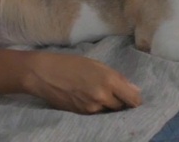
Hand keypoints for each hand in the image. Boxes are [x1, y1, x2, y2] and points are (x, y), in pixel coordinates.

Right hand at [22, 51, 141, 113]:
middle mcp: (103, 96)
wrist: (43, 74)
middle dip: (121, 101)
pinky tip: (89, 98)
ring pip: (109, 111)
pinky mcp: (82, 114)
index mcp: (109, 80)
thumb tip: (134, 90)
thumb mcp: (96, 64)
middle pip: (122, 107)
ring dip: (108, 105)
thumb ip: (117, 77)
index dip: (135, 100)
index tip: (133, 97)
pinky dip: (98, 108)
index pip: (133, 99)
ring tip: (98, 93)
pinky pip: (97, 114)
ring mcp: (92, 108)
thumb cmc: (70, 63)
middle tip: (115, 93)